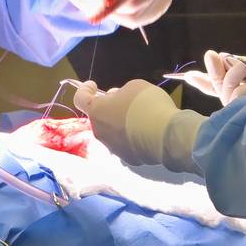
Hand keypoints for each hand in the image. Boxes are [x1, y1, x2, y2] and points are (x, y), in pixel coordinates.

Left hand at [72, 79, 200, 171]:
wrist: (165, 135)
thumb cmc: (146, 104)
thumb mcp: (134, 86)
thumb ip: (120, 93)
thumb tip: (117, 101)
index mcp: (97, 111)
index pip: (80, 99)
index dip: (85, 90)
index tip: (94, 86)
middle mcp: (100, 132)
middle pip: (100, 117)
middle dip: (109, 107)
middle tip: (125, 100)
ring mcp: (113, 148)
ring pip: (113, 132)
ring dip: (121, 123)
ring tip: (141, 117)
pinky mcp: (129, 159)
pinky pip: (127, 144)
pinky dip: (133, 137)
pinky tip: (148, 131)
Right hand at [178, 51, 245, 105]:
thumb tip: (223, 58)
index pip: (226, 89)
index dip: (208, 81)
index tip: (188, 75)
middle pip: (222, 92)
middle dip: (213, 74)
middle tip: (210, 55)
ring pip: (227, 96)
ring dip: (232, 77)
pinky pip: (237, 102)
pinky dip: (239, 88)